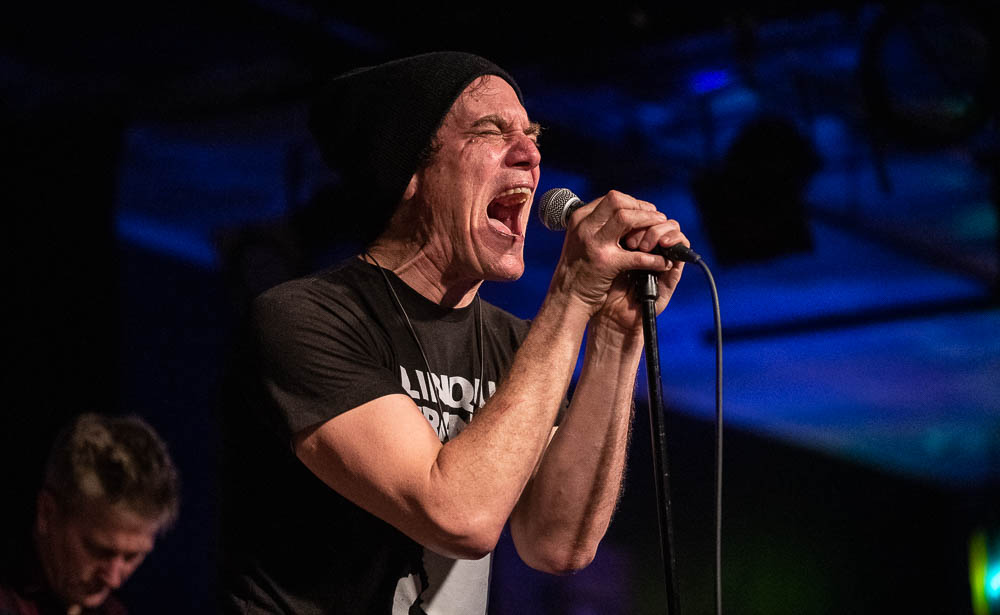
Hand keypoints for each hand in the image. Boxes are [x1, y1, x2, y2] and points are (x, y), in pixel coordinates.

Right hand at [549, 190, 686, 331]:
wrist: (566, 298)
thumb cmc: (577, 271)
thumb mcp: (581, 240)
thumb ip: (598, 226)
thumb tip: (628, 214)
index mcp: (579, 219)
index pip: (611, 199)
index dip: (633, 203)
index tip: (645, 212)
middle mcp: (584, 227)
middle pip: (618, 201)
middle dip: (642, 208)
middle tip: (657, 218)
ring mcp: (593, 243)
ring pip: (627, 218)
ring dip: (649, 222)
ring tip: (661, 234)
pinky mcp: (605, 263)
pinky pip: (637, 255)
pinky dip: (654, 259)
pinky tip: (662, 263)